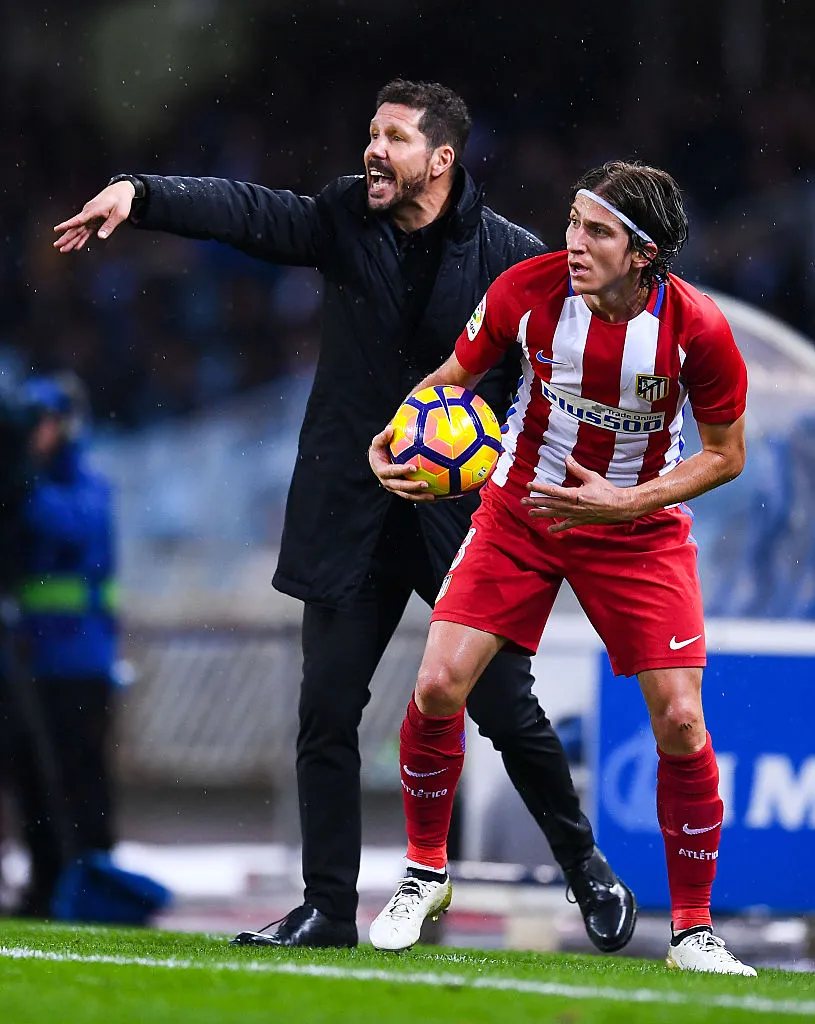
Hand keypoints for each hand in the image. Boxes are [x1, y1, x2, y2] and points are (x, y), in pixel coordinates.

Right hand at [53, 181, 136, 251]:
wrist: (121, 190)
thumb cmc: (121, 201)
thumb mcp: (119, 214)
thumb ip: (109, 225)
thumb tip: (100, 236)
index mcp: (93, 211)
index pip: (77, 220)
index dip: (67, 225)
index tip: (56, 229)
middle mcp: (88, 214)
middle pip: (75, 227)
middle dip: (66, 237)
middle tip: (57, 245)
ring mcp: (90, 217)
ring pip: (78, 230)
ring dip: (71, 240)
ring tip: (63, 249)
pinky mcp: (94, 220)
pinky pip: (85, 231)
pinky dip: (81, 238)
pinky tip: (77, 245)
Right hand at [368, 424, 434, 501]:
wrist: (377, 462)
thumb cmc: (379, 449)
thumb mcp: (377, 442)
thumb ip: (382, 437)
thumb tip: (389, 428)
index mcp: (381, 470)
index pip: (392, 471)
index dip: (402, 470)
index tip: (414, 467)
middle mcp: (387, 482)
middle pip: (400, 487)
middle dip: (413, 487)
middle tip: (425, 484)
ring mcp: (394, 488)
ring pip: (407, 495)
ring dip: (420, 496)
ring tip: (433, 496)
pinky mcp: (402, 491)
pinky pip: (413, 495)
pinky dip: (423, 497)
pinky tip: (436, 496)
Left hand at [521, 454, 636, 532]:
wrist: (619, 506)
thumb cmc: (606, 490)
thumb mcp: (591, 477)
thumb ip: (577, 469)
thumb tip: (567, 458)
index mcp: (574, 494)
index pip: (552, 490)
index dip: (539, 488)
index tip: (528, 486)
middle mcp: (572, 506)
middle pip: (550, 503)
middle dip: (535, 502)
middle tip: (522, 501)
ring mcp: (576, 515)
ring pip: (555, 514)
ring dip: (542, 514)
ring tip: (530, 514)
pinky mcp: (581, 520)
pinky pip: (567, 525)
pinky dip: (558, 528)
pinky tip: (550, 530)